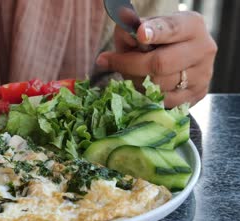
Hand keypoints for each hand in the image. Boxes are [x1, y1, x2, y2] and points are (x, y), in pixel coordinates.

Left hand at [96, 11, 217, 107]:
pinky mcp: (197, 94)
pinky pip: (163, 101)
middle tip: (110, 62)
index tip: (140, 34)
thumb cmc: (154, 42)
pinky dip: (147, 95)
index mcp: (191, 25)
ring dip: (136, 82)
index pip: (172, 29)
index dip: (155, 32)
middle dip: (130, 65)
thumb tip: (126, 37)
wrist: (174, 57)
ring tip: (131, 73)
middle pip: (161, 63)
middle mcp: (203, 48)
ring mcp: (203, 74)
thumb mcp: (140, 29)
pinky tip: (142, 85)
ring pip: (160, 86)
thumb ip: (130, 31)